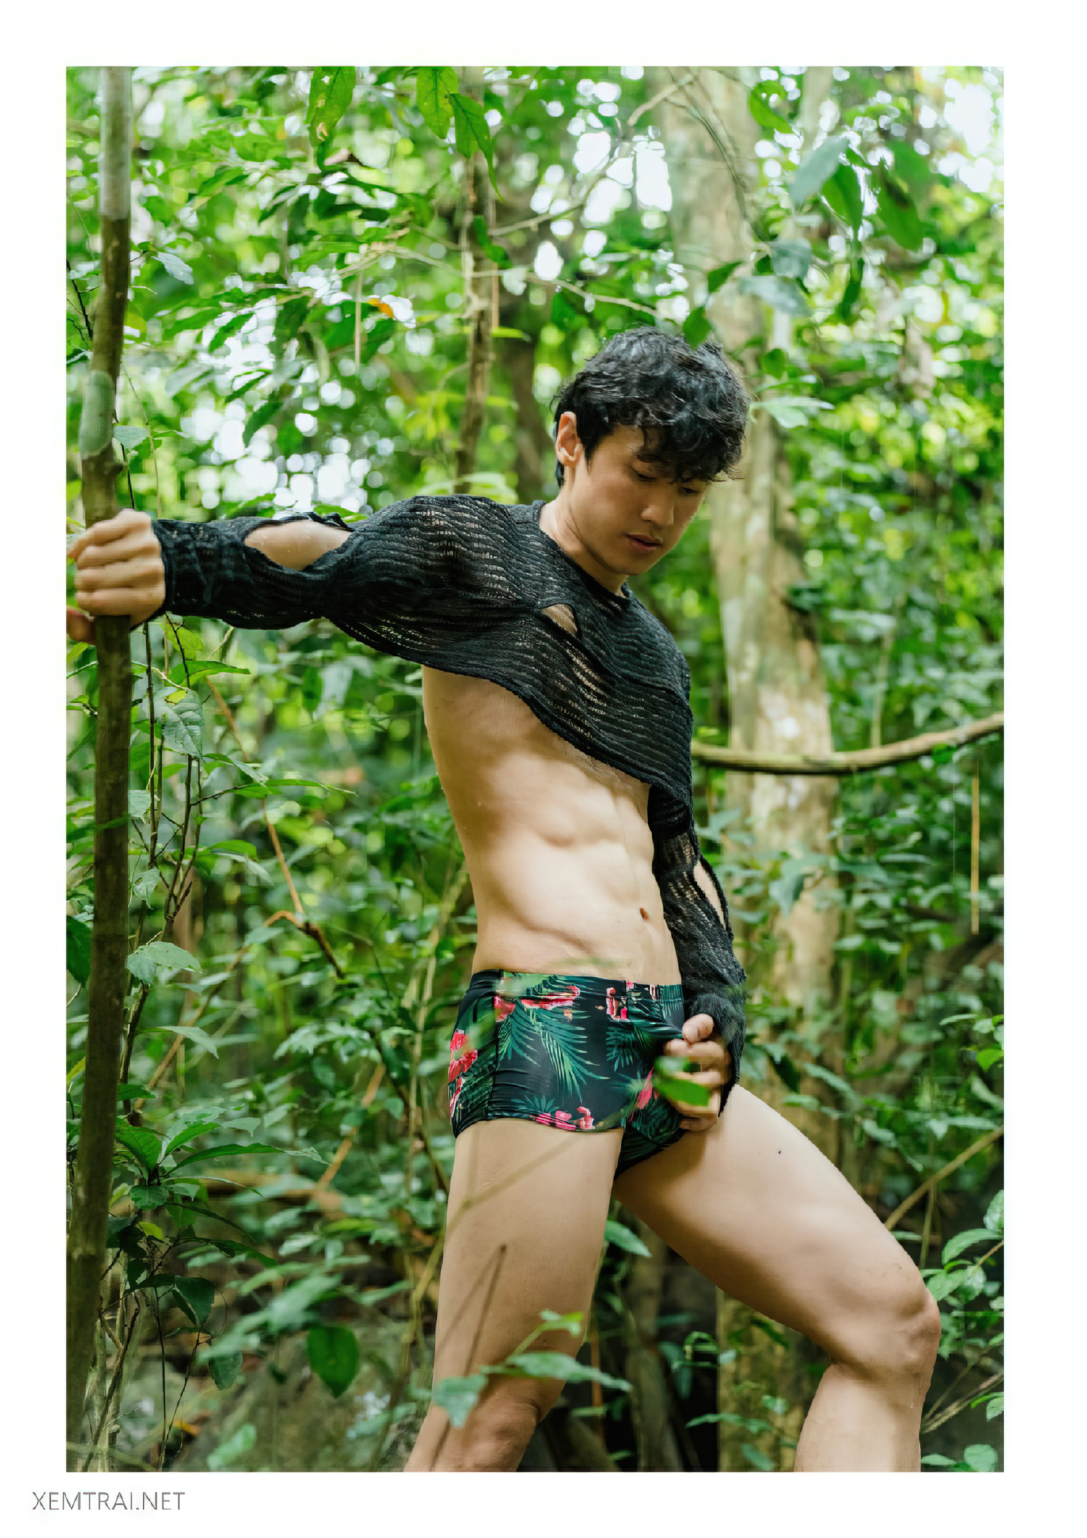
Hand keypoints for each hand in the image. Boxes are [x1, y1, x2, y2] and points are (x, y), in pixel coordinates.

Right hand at [67, 509, 164, 644]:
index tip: (86, 598)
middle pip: (92, 577)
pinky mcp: (139, 522)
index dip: (84, 600)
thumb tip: (65, 614)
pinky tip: (89, 548)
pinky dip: (85, 541)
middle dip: (82, 580)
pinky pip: (96, 532)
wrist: (157, 563)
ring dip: (83, 561)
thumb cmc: (127, 595)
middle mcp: (153, 571)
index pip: (99, 601)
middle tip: (88, 580)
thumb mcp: (112, 621)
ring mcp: (148, 545)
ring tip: (91, 565)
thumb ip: (84, 629)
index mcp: (150, 599)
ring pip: (92, 554)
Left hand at [659, 1013, 731, 1131]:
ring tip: (665, 1094)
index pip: (710, 1053)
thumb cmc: (692, 1038)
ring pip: (705, 1104)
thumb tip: (688, 1035)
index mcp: (720, 1052)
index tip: (667, 1047)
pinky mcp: (713, 1108)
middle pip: (705, 1082)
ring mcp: (718, 1092)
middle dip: (679, 1079)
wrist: (698, 1056)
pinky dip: (691, 1121)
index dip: (686, 1051)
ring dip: (682, 1101)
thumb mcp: (697, 1025)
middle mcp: (722, 1073)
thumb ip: (697, 1026)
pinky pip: (708, 1120)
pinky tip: (675, 1116)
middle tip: (661, 1074)